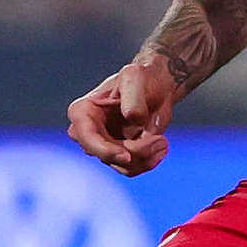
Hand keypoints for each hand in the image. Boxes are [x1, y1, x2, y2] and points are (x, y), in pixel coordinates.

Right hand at [67, 53, 177, 175]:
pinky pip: (132, 168)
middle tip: (161, 140)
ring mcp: (101, 146)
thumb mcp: (136, 77)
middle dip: (136, 152)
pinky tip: (162, 146)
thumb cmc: (142, 78)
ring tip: (163, 141)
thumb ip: (134, 98)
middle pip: (107, 155)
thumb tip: (133, 118)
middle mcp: (87, 133)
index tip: (127, 155)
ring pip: (122, 166)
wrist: (156, 86)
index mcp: (82, 111)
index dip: (105, 150)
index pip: (87, 138)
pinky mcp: (117, 155)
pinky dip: (149, 161)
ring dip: (147, 157)